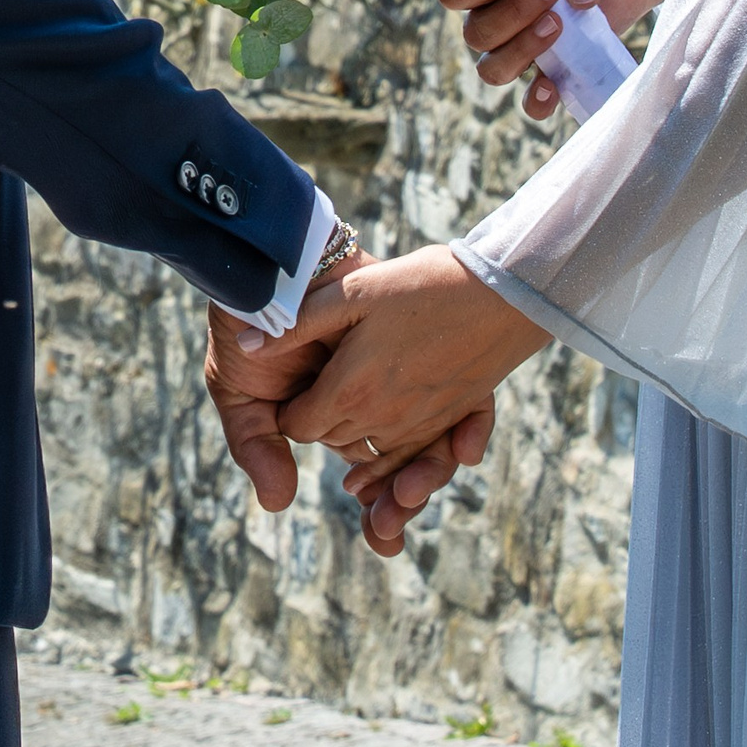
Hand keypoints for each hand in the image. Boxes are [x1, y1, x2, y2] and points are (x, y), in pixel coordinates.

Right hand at [206, 258, 497, 555]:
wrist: (272, 259)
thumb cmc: (249, 327)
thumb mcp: (240, 392)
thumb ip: (257, 445)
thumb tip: (279, 504)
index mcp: (342, 424)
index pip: (376, 480)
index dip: (386, 515)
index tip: (385, 539)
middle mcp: (381, 404)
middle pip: (414, 467)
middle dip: (411, 503)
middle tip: (397, 533)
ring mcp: (408, 375)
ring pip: (441, 440)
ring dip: (436, 474)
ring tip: (417, 496)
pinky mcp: (429, 345)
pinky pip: (468, 395)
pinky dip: (472, 426)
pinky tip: (464, 447)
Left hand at [276, 246, 550, 489]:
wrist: (500, 292)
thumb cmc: (420, 283)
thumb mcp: (352, 291)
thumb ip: (296, 322)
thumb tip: (245, 344)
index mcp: (350, 390)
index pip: (299, 425)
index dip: (290, 410)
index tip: (291, 391)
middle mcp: (382, 419)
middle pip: (334, 440)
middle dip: (319, 432)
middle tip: (309, 408)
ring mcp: (418, 425)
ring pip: (375, 458)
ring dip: (360, 459)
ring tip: (350, 455)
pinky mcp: (448, 424)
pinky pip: (413, 457)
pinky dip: (399, 462)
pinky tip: (391, 461)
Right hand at [437, 0, 675, 119]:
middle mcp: (500, 9)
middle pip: (476, 32)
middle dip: (513, 13)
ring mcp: (528, 40)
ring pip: (494, 66)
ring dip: (520, 50)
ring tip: (560, 24)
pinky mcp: (562, 63)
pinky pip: (534, 98)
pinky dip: (537, 99)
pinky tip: (554, 86)